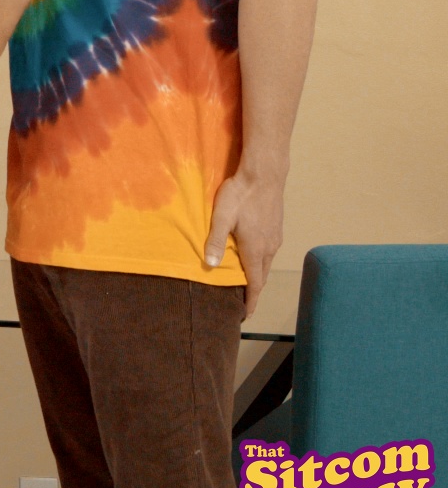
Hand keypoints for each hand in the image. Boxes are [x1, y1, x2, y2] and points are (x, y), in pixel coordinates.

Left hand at [204, 165, 285, 319]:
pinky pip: (269, 252)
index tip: (246, 314)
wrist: (265, 173)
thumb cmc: (240, 194)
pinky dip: (260, 262)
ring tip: (246, 284)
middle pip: (261, 276)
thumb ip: (215, 241)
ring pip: (266, 263)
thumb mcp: (221, 217)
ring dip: (257, 276)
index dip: (251, 300)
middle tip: (243, 303)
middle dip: (253, 291)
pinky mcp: (276, 228)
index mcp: (256, 249)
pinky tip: (251, 258)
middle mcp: (269, 247)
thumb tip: (210, 265)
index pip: (255, 283)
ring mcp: (275, 238)